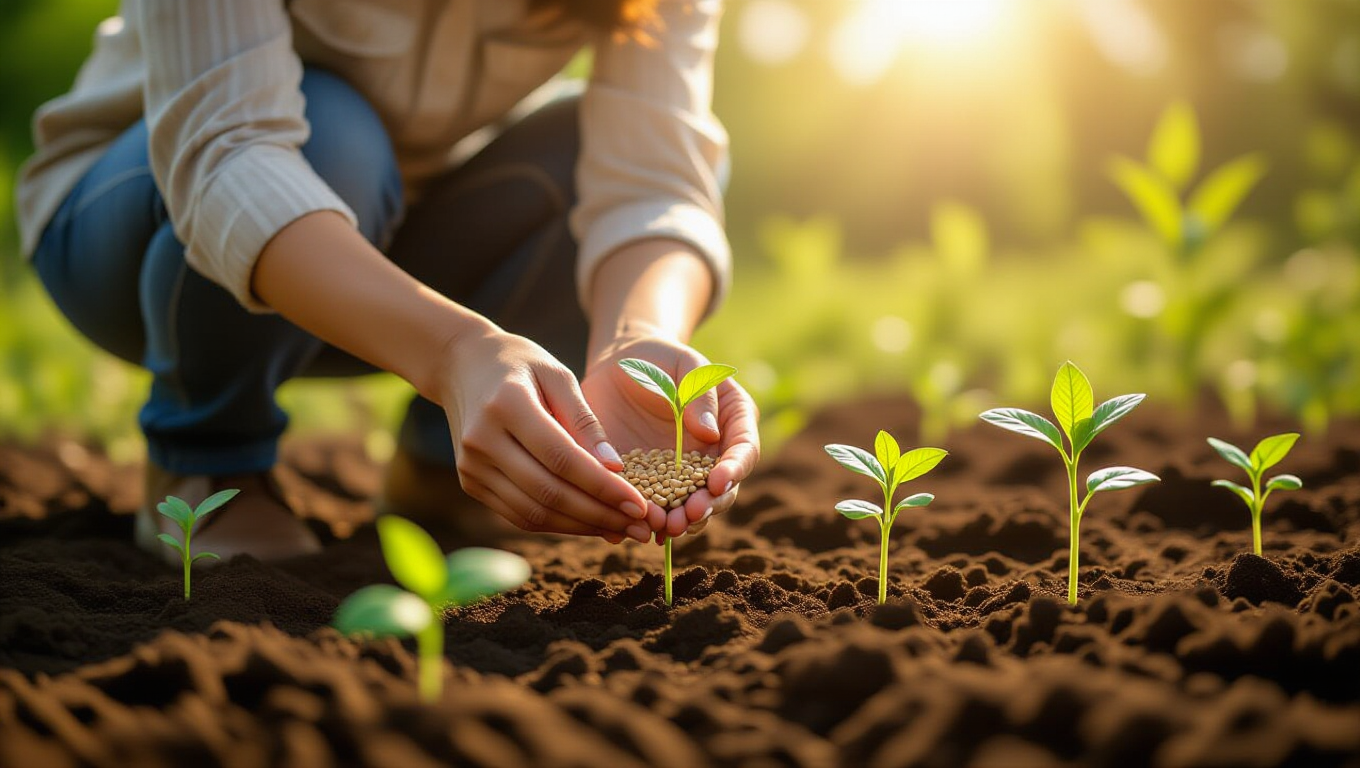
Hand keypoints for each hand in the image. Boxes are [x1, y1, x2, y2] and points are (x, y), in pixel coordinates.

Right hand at [436, 326, 652, 542]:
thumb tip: (615, 468)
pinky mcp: (470, 483)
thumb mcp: (558, 375)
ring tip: (621, 528)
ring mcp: (471, 467)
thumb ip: (586, 421)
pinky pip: (519, 515)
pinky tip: (590, 523)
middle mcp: (482, 441)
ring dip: (582, 527)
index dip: (602, 487)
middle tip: (639, 526)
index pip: (561, 458)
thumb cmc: (520, 364)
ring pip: (534, 513)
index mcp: (506, 405)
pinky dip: (558, 524)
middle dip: (599, 514)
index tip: (639, 503)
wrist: (462, 366)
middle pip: (548, 492)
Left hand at [582, 334, 759, 541]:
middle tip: (688, 514)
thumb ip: (700, 394)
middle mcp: (713, 454)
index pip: (744, 450)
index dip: (734, 470)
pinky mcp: (652, 483)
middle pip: (721, 488)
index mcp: (733, 421)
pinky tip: (638, 528)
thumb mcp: (684, 365)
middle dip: (707, 505)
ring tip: (664, 527)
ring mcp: (682, 473)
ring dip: (680, 520)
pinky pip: (655, 506)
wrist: (620, 366)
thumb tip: (711, 434)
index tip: (716, 482)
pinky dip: (649, 519)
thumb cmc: (660, 359)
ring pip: (690, 505)